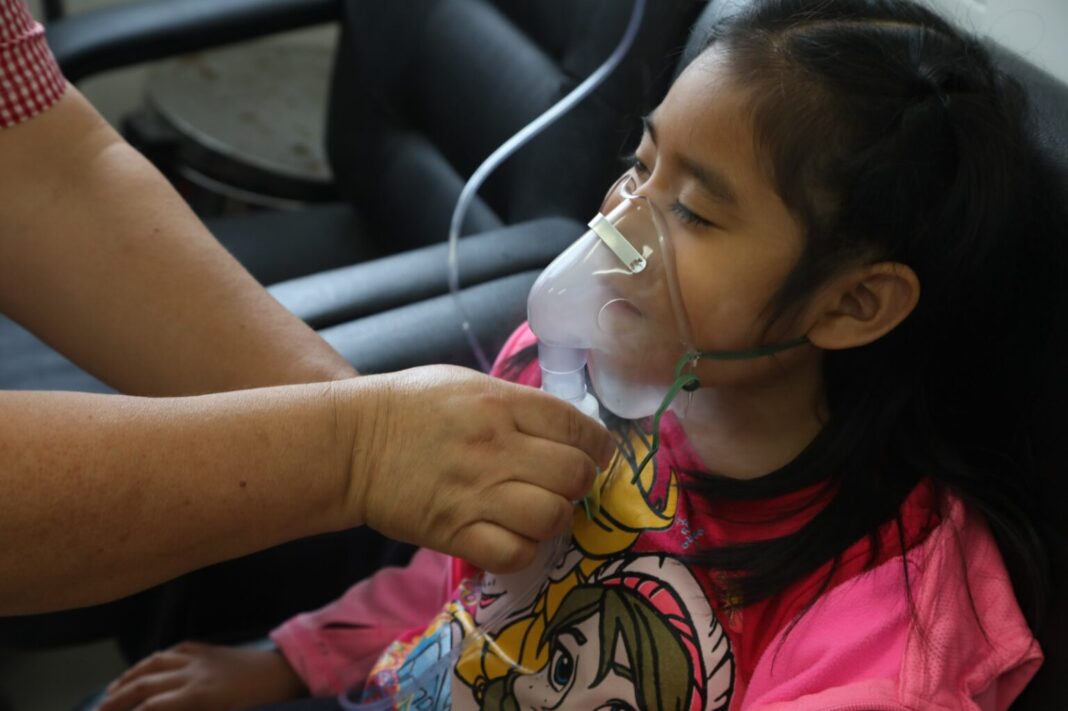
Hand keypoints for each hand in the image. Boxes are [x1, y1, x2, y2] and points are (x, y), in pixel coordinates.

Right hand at [96, 642, 304, 710]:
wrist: (290, 673)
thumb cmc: (263, 702)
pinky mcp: (212, 649)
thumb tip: (159, 709)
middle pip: (144, 684)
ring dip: (129, 676)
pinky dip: (156, 658)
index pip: (149, 707)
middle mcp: (193, 672)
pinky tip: (148, 666)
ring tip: (110, 692)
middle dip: (115, 701)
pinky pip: (177, 650)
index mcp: (198, 695)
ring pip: (155, 662)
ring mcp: (202, 657)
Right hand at [343, 365, 613, 573]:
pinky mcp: (453, 532)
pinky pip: (515, 553)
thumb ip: (519, 404)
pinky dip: (523, 549)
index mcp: (501, 404)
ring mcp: (475, 494)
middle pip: (575, 475)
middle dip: (581, 482)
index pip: (577, 427)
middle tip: (564, 484)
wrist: (351, 443)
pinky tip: (514, 536)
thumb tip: (568, 428)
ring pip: (552, 517)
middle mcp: (495, 448)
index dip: (599, 446)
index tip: (595, 455)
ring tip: (538, 510)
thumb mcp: (468, 383)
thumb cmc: (412, 406)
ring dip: (554, 517)